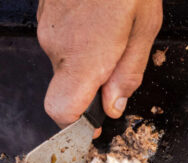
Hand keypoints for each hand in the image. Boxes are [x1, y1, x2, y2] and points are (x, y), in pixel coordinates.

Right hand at [37, 0, 161, 127]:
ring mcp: (45, 26)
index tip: (95, 125)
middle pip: (68, 86)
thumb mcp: (144, 27)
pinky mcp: (43, 12)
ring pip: (65, 61)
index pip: (62, 111)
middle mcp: (57, 44)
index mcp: (85, 56)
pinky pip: (60, 39)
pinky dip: (78, 37)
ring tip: (111, 29)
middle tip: (119, 60)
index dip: (78, 124)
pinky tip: (97, 17)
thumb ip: (128, 72)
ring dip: (88, 57)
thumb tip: (114, 106)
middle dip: (93, 84)